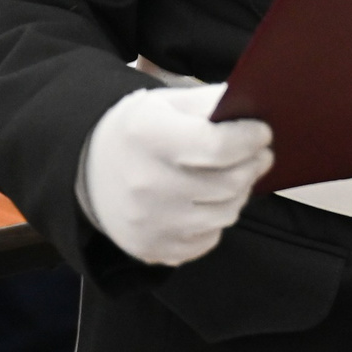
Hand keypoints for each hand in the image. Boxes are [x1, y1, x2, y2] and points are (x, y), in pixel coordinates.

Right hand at [78, 82, 272, 266]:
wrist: (88, 172)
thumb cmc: (138, 132)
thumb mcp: (165, 102)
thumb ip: (210, 102)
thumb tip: (255, 109)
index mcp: (148, 136)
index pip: (217, 145)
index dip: (249, 139)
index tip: (263, 133)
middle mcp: (145, 183)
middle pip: (228, 182)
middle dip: (254, 164)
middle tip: (261, 153)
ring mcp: (149, 222)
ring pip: (225, 213)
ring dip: (240, 192)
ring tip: (236, 175)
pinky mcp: (153, 249)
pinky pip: (209, 238)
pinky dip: (217, 218)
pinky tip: (208, 200)